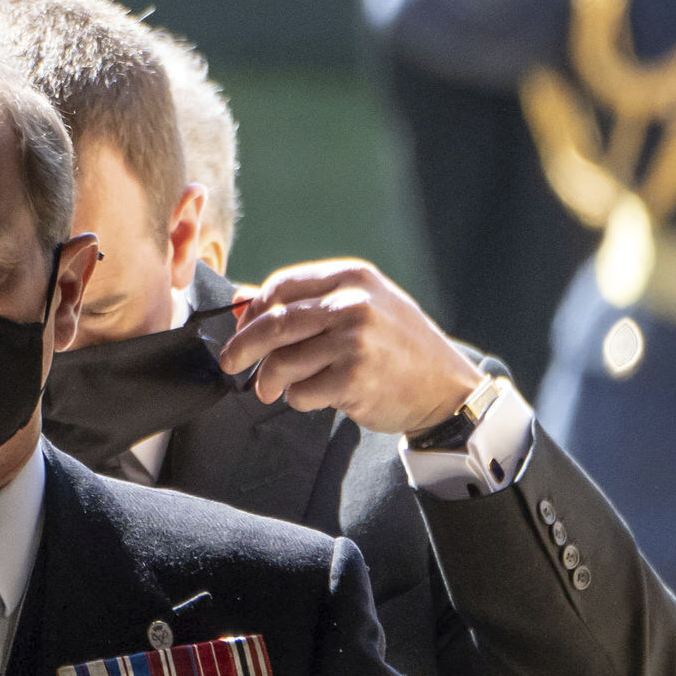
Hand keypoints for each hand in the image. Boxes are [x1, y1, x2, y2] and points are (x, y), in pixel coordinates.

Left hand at [217, 259, 483, 434]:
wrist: (444, 386)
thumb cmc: (395, 346)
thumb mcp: (360, 306)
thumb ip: (305, 302)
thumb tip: (240, 298)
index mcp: (351, 277)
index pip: (280, 286)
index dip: (251, 311)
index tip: (241, 330)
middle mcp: (352, 303)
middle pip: (272, 324)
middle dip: (242, 347)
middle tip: (230, 364)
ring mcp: (353, 341)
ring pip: (281, 361)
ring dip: (269, 381)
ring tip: (272, 389)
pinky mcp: (353, 379)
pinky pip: (300, 392)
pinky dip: (298, 399)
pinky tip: (317, 396)